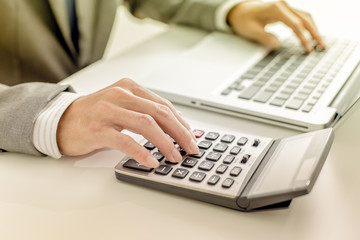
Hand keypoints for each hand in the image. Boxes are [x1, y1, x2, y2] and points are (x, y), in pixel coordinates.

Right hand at [57, 78, 198, 167]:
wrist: (61, 120)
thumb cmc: (95, 115)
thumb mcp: (123, 106)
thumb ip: (146, 111)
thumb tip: (176, 124)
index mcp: (129, 88)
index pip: (163, 105)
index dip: (181, 123)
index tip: (191, 137)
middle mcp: (120, 95)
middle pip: (159, 113)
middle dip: (179, 133)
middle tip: (190, 148)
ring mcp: (108, 110)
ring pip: (146, 124)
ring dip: (165, 143)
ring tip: (174, 156)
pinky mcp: (97, 128)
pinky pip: (125, 140)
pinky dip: (141, 151)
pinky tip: (151, 161)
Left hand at [227, 0, 325, 51]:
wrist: (239, 11)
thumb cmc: (243, 20)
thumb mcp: (250, 31)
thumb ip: (264, 37)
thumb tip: (276, 45)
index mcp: (276, 9)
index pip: (295, 24)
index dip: (303, 37)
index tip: (308, 49)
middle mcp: (283, 5)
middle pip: (305, 18)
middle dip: (315, 33)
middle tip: (322, 47)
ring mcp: (286, 6)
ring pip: (306, 17)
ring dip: (314, 29)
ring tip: (320, 44)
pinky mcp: (286, 11)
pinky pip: (301, 17)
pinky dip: (308, 27)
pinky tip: (312, 36)